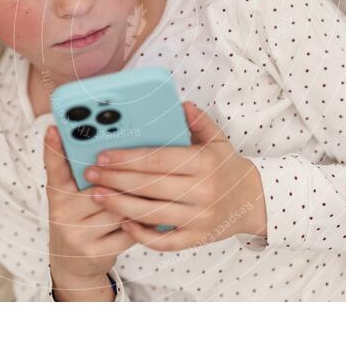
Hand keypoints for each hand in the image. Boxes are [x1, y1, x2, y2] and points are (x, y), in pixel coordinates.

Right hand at [43, 125, 135, 288]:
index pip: (55, 168)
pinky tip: (143, 218)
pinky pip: (127, 231)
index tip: (54, 128)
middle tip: (140, 167)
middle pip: (100, 188)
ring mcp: (76, 235)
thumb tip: (106, 146)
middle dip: (122, 180)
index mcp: (57, 194)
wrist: (73, 264)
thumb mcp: (73, 196)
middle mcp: (62, 213)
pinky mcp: (94, 253)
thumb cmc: (80, 220)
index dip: (54, 148)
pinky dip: (139, 224)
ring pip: (117, 209)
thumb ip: (82, 174)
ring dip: (135, 202)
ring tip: (147, 194)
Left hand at [83, 102, 266, 250]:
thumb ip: (199, 122)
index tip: (103, 156)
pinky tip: (123, 222)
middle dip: (115, 180)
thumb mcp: (218, 141)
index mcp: (204, 163)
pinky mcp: (197, 239)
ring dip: (120, 206)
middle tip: (90, 174)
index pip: (158, 160)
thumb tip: (181, 104)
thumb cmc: (227, 168)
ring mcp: (199, 218)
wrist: (254, 202)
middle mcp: (202, 191)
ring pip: (151, 214)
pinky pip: (164, 241)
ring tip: (97, 196)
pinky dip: (142, 235)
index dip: (127, 158)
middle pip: (149, 187)